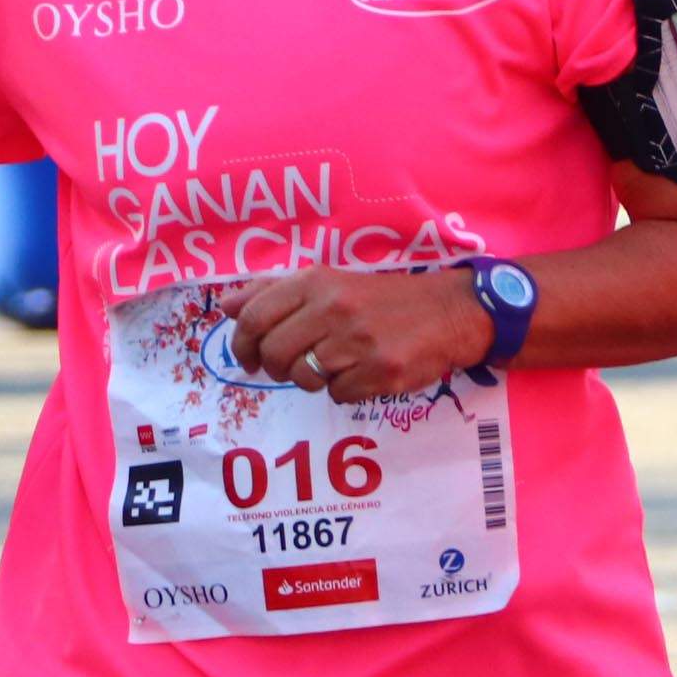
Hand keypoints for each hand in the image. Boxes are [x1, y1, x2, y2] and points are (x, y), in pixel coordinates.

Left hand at [224, 265, 495, 405]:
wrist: (449, 312)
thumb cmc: (382, 299)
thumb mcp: (329, 282)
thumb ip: (274, 292)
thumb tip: (226, 307)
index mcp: (317, 282)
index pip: (254, 317)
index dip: (240, 344)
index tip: (245, 358)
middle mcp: (334, 308)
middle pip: (273, 354)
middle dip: (275, 368)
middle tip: (290, 367)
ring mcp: (358, 341)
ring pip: (303, 378)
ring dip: (311, 379)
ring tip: (334, 364)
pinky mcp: (380, 371)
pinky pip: (337, 395)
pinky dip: (344, 390)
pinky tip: (361, 372)